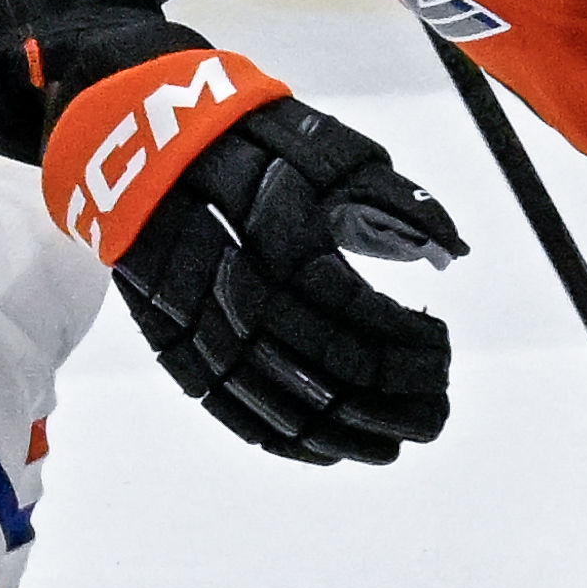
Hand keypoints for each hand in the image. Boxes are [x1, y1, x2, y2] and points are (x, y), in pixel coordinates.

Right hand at [39, 47, 463, 464]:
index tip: (444, 348)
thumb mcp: (325, 149)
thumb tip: (451, 250)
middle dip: (392, 397)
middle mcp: (239, 287)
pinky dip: (284, 437)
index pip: (358, 313)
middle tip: (437, 410)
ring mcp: (199, 322)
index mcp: (281, 235)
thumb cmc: (246, 138)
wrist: (134, 136)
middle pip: (326, 366)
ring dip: (347, 430)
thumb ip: (392, 200)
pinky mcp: (172, 342)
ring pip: (280, 400)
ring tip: (397, 442)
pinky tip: (328, 451)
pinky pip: (230, 407)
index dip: (408, 343)